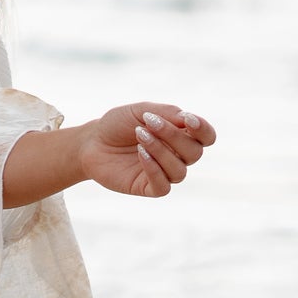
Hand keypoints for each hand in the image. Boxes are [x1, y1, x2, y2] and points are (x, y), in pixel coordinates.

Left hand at [78, 102, 215, 198]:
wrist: (91, 142)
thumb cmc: (118, 124)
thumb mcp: (141, 110)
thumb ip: (167, 113)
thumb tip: (188, 120)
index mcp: (180, 135)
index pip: (206, 137)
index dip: (203, 130)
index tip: (187, 120)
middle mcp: (177, 156)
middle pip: (194, 153)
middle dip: (173, 136)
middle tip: (149, 123)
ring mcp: (164, 173)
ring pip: (179, 170)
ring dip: (161, 150)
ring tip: (139, 135)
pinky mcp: (148, 187)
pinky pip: (163, 185)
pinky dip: (154, 169)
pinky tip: (140, 153)